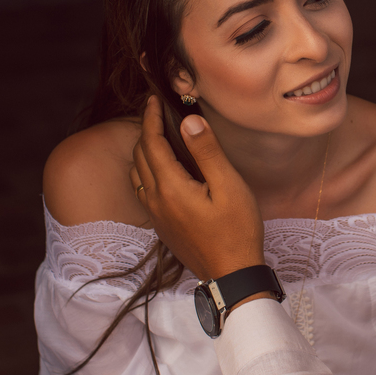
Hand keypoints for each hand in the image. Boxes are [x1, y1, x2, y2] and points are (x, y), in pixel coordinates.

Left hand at [131, 96, 264, 280]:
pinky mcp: (162, 226)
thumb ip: (207, 152)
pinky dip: (147, 171)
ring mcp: (157, 215)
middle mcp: (156, 200)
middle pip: (140, 156)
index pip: (151, 143)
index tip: (153, 99)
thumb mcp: (229, 186)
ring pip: (138, 174)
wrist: (231, 275)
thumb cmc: (237, 230)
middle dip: (146, 130)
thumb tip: (188, 121)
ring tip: (159, 136)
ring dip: (144, 151)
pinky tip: (163, 170)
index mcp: (170, 187)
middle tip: (157, 112)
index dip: (150, 117)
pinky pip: (143, 191)